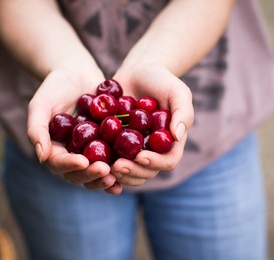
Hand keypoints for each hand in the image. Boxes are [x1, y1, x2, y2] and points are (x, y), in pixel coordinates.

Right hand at [27, 67, 121, 193]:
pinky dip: (122, 167)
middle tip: (105, 170)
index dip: (70, 166)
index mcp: (55, 150)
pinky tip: (132, 167)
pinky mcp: (108, 144)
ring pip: (97, 172)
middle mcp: (73, 155)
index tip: (83, 161)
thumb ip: (37, 129)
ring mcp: (91, 151)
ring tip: (117, 174)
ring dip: (106, 177)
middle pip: (80, 174)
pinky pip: (114, 159)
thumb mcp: (41, 104)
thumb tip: (42, 157)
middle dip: (91, 175)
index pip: (60, 164)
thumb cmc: (55, 87)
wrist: (78, 73)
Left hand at [111, 64, 193, 186]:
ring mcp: (133, 150)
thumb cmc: (162, 80)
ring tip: (105, 167)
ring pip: (128, 171)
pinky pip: (110, 160)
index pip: (167, 161)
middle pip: (146, 172)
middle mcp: (152, 151)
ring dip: (118, 173)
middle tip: (117, 166)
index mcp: (169, 143)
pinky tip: (91, 162)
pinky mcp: (115, 145)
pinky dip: (103, 164)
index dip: (155, 163)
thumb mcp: (177, 92)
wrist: (137, 72)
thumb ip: (182, 113)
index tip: (140, 156)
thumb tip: (177, 136)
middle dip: (133, 171)